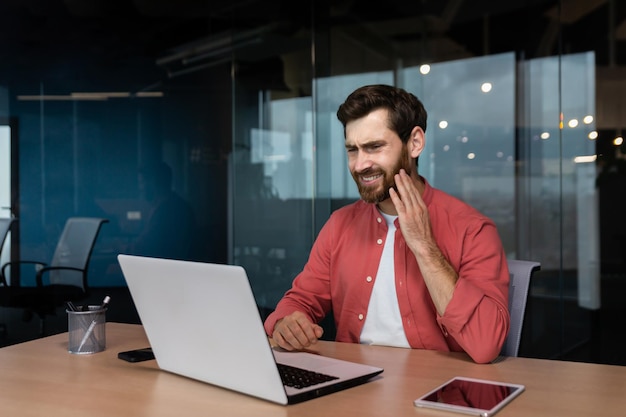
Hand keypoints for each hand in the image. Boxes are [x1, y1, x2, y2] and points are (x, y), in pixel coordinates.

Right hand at [272, 311, 323, 350]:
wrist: (288, 324)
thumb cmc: (301, 327)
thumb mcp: (310, 326)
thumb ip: (317, 330)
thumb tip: (319, 334)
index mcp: (298, 315)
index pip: (305, 325)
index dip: (310, 335)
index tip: (314, 341)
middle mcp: (288, 319)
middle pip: (297, 331)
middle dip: (304, 340)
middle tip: (307, 344)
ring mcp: (281, 326)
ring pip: (289, 337)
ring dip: (297, 344)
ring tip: (301, 346)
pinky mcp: (276, 333)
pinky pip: (281, 341)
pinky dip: (288, 346)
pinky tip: (293, 347)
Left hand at [389, 169, 456, 313]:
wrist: (424, 245)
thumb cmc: (423, 235)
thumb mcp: (422, 220)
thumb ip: (417, 212)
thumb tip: (412, 208)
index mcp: (423, 208)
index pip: (416, 192)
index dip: (410, 183)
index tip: (406, 176)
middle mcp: (418, 208)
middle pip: (411, 190)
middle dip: (405, 180)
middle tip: (400, 171)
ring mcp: (412, 212)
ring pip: (406, 195)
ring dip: (400, 184)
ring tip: (396, 176)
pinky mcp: (406, 218)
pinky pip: (400, 204)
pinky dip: (396, 196)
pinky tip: (392, 190)